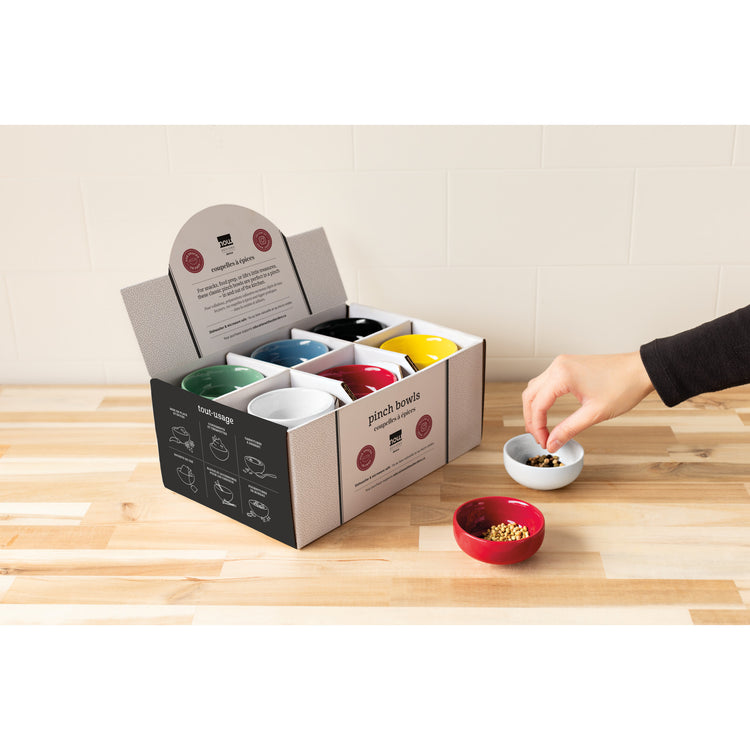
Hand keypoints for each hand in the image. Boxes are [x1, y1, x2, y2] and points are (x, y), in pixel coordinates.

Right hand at [522, 352, 654, 451]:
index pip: (538, 405)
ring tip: (540, 427)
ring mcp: (562, 363)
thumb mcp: (594, 413)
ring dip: (534, 408)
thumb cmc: (624, 386)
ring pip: (535, 387)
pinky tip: (546, 410)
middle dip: (531, 419)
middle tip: (539, 438)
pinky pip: (546, 382)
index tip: (544, 442)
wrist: (641, 370)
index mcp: (562, 375)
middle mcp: (558, 365)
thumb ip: (569, 429)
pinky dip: (542, 398)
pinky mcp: (567, 365)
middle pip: (530, 394)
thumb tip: (552, 443)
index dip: (537, 427)